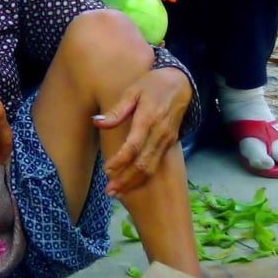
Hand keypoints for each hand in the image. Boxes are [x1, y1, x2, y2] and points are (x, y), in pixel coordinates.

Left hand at [95, 67, 190, 196]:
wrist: (180, 84)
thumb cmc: (151, 85)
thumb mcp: (132, 91)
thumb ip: (116, 110)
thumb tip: (97, 122)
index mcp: (149, 118)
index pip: (134, 146)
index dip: (120, 160)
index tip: (107, 170)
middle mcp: (160, 133)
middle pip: (143, 163)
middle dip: (126, 180)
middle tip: (109, 192)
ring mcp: (167, 141)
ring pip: (151, 168)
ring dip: (134, 183)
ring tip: (117, 193)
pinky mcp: (170, 145)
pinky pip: (157, 166)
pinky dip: (144, 178)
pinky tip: (131, 185)